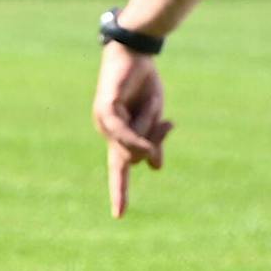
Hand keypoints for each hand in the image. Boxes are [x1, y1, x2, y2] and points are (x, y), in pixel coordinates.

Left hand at [92, 46, 172, 218]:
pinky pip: (120, 131)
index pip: (119, 170)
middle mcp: (107, 132)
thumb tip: (155, 169)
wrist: (137, 54)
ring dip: (151, 128)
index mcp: (118, 137)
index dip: (119, 192)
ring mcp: (104, 121)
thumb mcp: (155, 118)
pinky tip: (144, 140)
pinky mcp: (106, 108)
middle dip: (155, 144)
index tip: (119, 216)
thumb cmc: (144, 85)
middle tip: (167, 124)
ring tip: (151, 104)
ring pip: (133, 143)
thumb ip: (153, 142)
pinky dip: (135, 137)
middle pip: (136, 156)